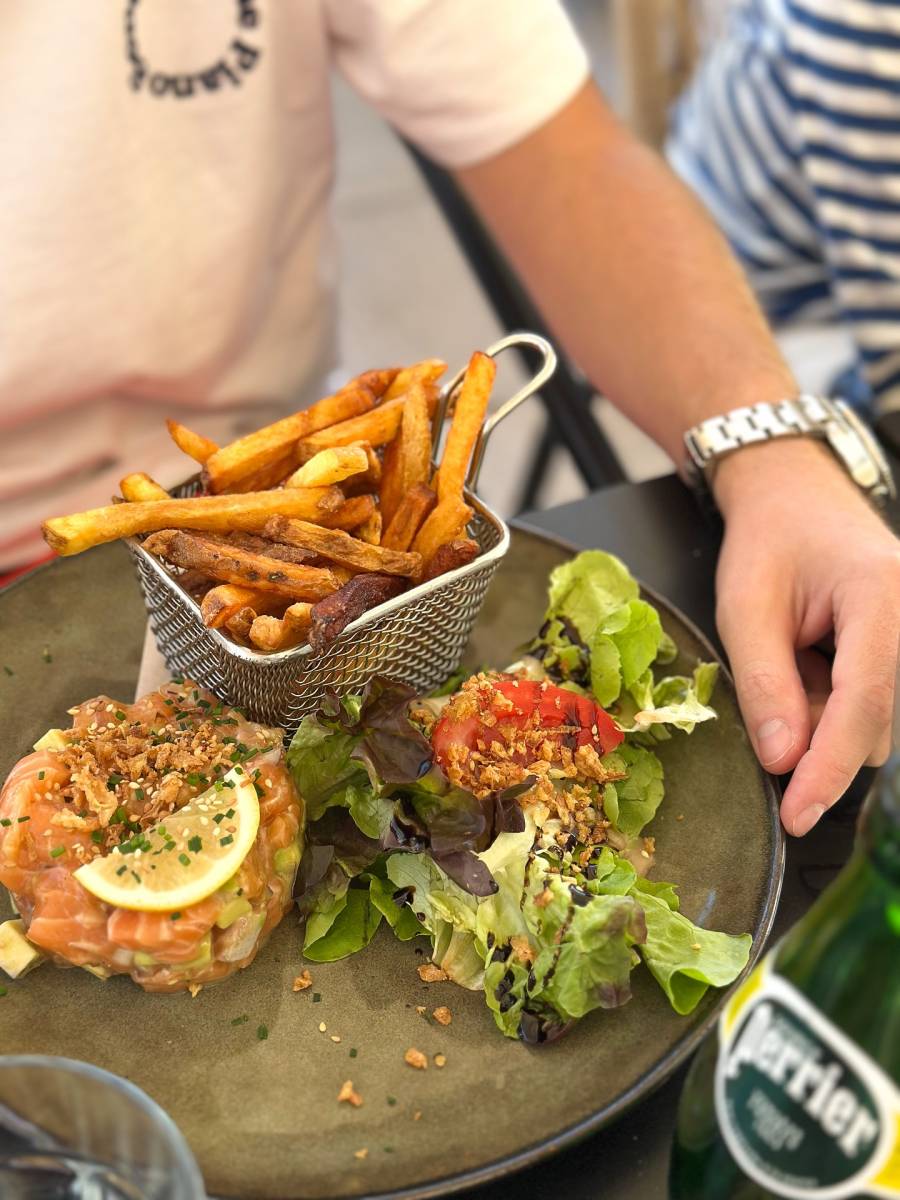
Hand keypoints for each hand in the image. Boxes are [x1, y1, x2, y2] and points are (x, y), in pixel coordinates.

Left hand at [712, 438, 898, 835]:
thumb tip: (783, 761)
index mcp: (882, 596)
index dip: (829, 769)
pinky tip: (806, 658)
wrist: (792, 492)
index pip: (864, 704)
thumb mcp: (745, 608)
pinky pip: (866, 701)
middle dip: (812, 731)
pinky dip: (826, 698)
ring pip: (868, 719)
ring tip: (789, 650)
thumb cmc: (767, 539)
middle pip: (869, 721)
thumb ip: (764, 684)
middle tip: (769, 679)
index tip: (797, 816)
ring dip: (817, 712)